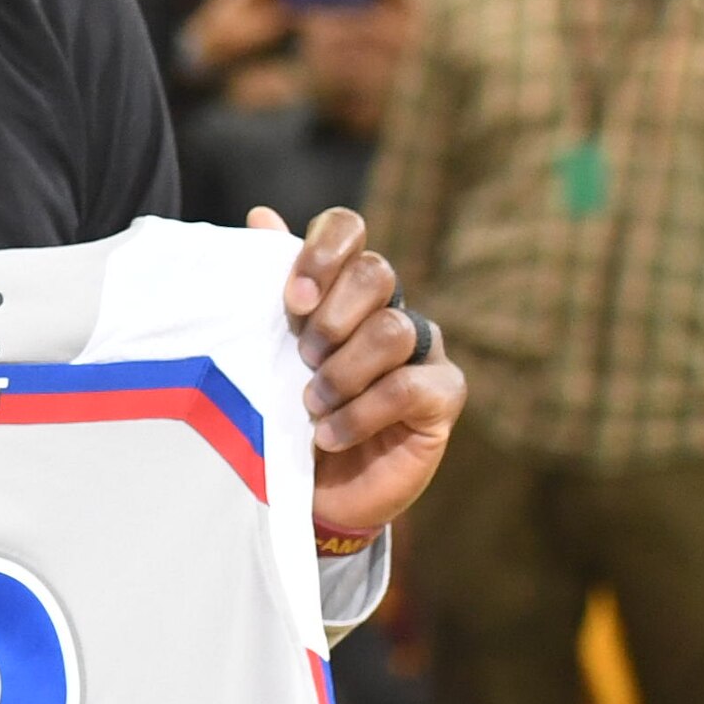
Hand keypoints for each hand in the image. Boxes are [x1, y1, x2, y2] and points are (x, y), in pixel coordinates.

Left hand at [254, 205, 458, 530]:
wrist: (310, 488)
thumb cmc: (284, 411)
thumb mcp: (264, 351)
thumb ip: (268, 288)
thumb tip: (261, 216)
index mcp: (342, 285)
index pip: (347, 229)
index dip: (322, 253)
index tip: (293, 300)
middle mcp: (388, 306)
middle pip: (375, 273)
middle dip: (330, 318)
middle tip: (303, 359)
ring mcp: (422, 349)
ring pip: (392, 330)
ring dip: (342, 373)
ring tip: (311, 405)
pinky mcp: (443, 394)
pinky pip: (407, 386)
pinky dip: (360, 413)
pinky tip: (330, 434)